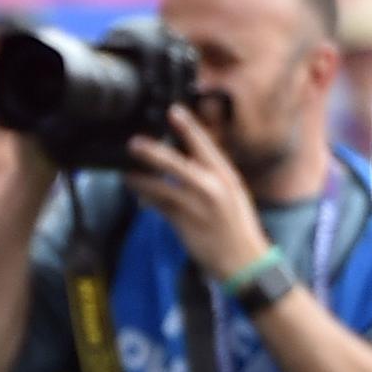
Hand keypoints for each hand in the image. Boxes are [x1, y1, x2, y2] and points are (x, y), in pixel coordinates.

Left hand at [119, 105, 269, 282]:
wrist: (244, 261)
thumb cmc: (238, 227)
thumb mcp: (232, 193)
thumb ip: (211, 176)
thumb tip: (186, 161)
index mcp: (226, 176)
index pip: (205, 145)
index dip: (188, 126)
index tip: (173, 110)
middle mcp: (212, 188)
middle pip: (178, 164)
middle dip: (153, 152)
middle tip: (134, 142)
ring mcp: (197, 206)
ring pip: (162, 187)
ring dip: (141, 178)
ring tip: (126, 172)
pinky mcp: (185, 224)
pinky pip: (160, 207)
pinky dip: (147, 198)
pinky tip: (136, 193)